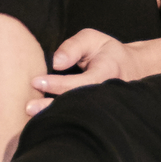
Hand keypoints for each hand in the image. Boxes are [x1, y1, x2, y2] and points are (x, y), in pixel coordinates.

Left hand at [25, 28, 147, 111]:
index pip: (81, 83)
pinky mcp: (100, 116)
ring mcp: (106, 108)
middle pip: (79, 105)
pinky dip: (63, 121)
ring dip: (56, 117)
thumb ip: (73, 47)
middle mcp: (108, 94)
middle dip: (52, 108)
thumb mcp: (91, 39)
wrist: (132, 69)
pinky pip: (81, 119)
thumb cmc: (107, 52)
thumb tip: (56, 62)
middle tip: (28, 107)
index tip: (35, 81)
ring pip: (80, 116)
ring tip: (31, 116)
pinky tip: (43, 122)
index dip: (58, 84)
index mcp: (108, 72)